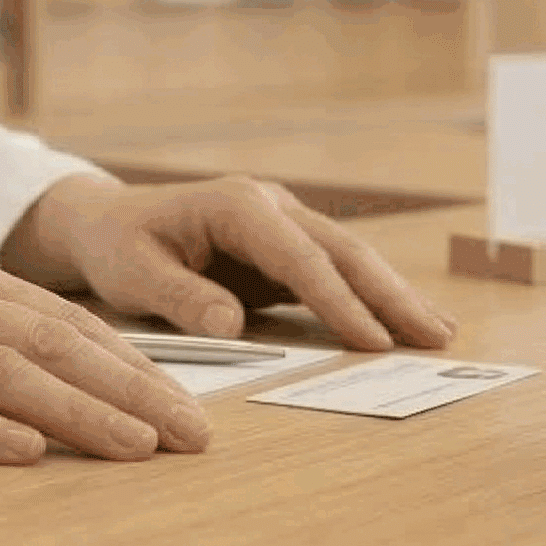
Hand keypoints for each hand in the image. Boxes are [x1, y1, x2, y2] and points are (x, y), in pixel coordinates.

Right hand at [0, 240, 210, 465]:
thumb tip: (55, 377)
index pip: (65, 322)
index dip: (135, 364)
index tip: (190, 404)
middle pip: (52, 346)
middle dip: (135, 392)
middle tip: (195, 436)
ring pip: (3, 375)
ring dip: (80, 412)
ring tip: (138, 448)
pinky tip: (27, 452)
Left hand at [1, 174, 456, 351]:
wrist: (106, 223)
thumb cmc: (117, 246)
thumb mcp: (133, 274)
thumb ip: (182, 298)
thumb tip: (232, 325)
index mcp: (235, 205)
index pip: (298, 256)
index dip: (338, 300)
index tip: (373, 341)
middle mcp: (268, 204)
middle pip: (342, 250)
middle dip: (391, 296)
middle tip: (436, 337)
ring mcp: (282, 222)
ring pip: (350, 257)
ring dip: (394, 295)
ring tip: (440, 333)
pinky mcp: (284, 247)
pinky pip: (335, 272)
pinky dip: (372, 298)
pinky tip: (407, 323)